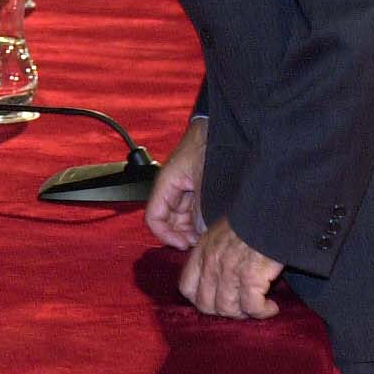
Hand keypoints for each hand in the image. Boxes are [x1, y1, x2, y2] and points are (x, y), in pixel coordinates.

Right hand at [145, 117, 206, 249]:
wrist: (220, 129)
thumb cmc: (207, 145)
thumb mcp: (203, 180)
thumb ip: (201, 208)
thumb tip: (201, 233)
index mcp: (166, 185)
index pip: (154, 218)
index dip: (165, 235)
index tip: (182, 244)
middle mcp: (172, 190)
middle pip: (167, 222)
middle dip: (180, 236)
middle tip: (198, 244)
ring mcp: (184, 191)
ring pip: (181, 219)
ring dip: (190, 231)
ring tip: (206, 237)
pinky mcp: (196, 191)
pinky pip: (192, 212)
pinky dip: (199, 222)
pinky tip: (211, 227)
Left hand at [178, 218, 284, 319]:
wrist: (273, 214)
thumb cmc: (252, 224)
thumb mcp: (221, 234)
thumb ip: (213, 255)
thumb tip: (214, 283)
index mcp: (202, 251)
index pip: (187, 288)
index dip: (201, 301)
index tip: (219, 301)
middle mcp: (212, 262)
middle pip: (206, 305)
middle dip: (224, 312)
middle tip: (242, 307)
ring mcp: (229, 270)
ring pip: (228, 309)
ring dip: (244, 314)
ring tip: (258, 307)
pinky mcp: (251, 276)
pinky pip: (251, 307)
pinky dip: (262, 312)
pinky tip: (271, 307)